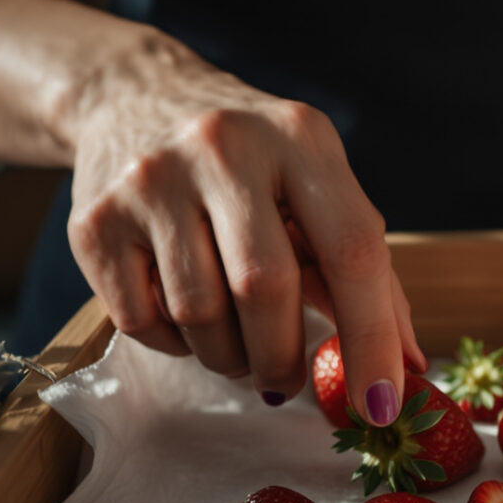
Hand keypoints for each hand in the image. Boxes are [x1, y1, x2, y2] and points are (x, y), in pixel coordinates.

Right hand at [60, 30, 425, 411]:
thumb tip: (407, 371)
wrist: (132, 97)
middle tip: (286, 379)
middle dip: (283, 356)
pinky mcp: (95, 219)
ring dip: (228, 357)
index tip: (380, 405)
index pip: (352, 247)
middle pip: (264, 289)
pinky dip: (174, 344)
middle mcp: (223, 146)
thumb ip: (367, 273)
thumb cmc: (249, 165)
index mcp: (300, 136)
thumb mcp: (315, 186)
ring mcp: (150, 179)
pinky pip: (141, 322)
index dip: (372, 336)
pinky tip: (184, 316)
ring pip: (200, 315)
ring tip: (235, 343)